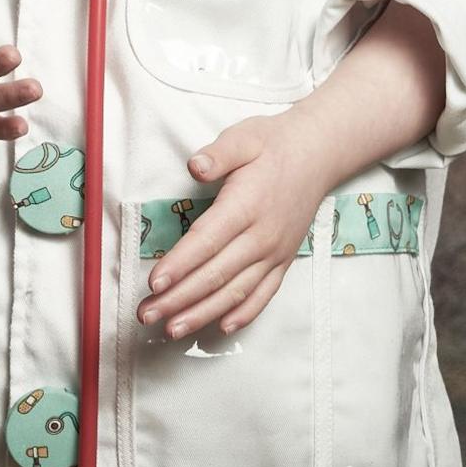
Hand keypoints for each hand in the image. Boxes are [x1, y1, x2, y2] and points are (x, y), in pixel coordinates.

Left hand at [136, 111, 335, 339]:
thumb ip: (219, 153)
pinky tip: (221, 328)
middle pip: (215, 274)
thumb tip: (195, 166)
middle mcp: (262, 236)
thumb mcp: (244, 137)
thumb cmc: (274, 145)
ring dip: (202, 314)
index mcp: (246, 205)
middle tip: (146, 314)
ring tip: (172, 329)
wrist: (319, 155)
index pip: (207, 241)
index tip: (154, 283)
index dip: (179, 265)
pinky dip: (243, 315)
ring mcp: (275, 252)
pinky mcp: (284, 261)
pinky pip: (264, 295)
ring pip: (236, 292)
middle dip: (178, 298)